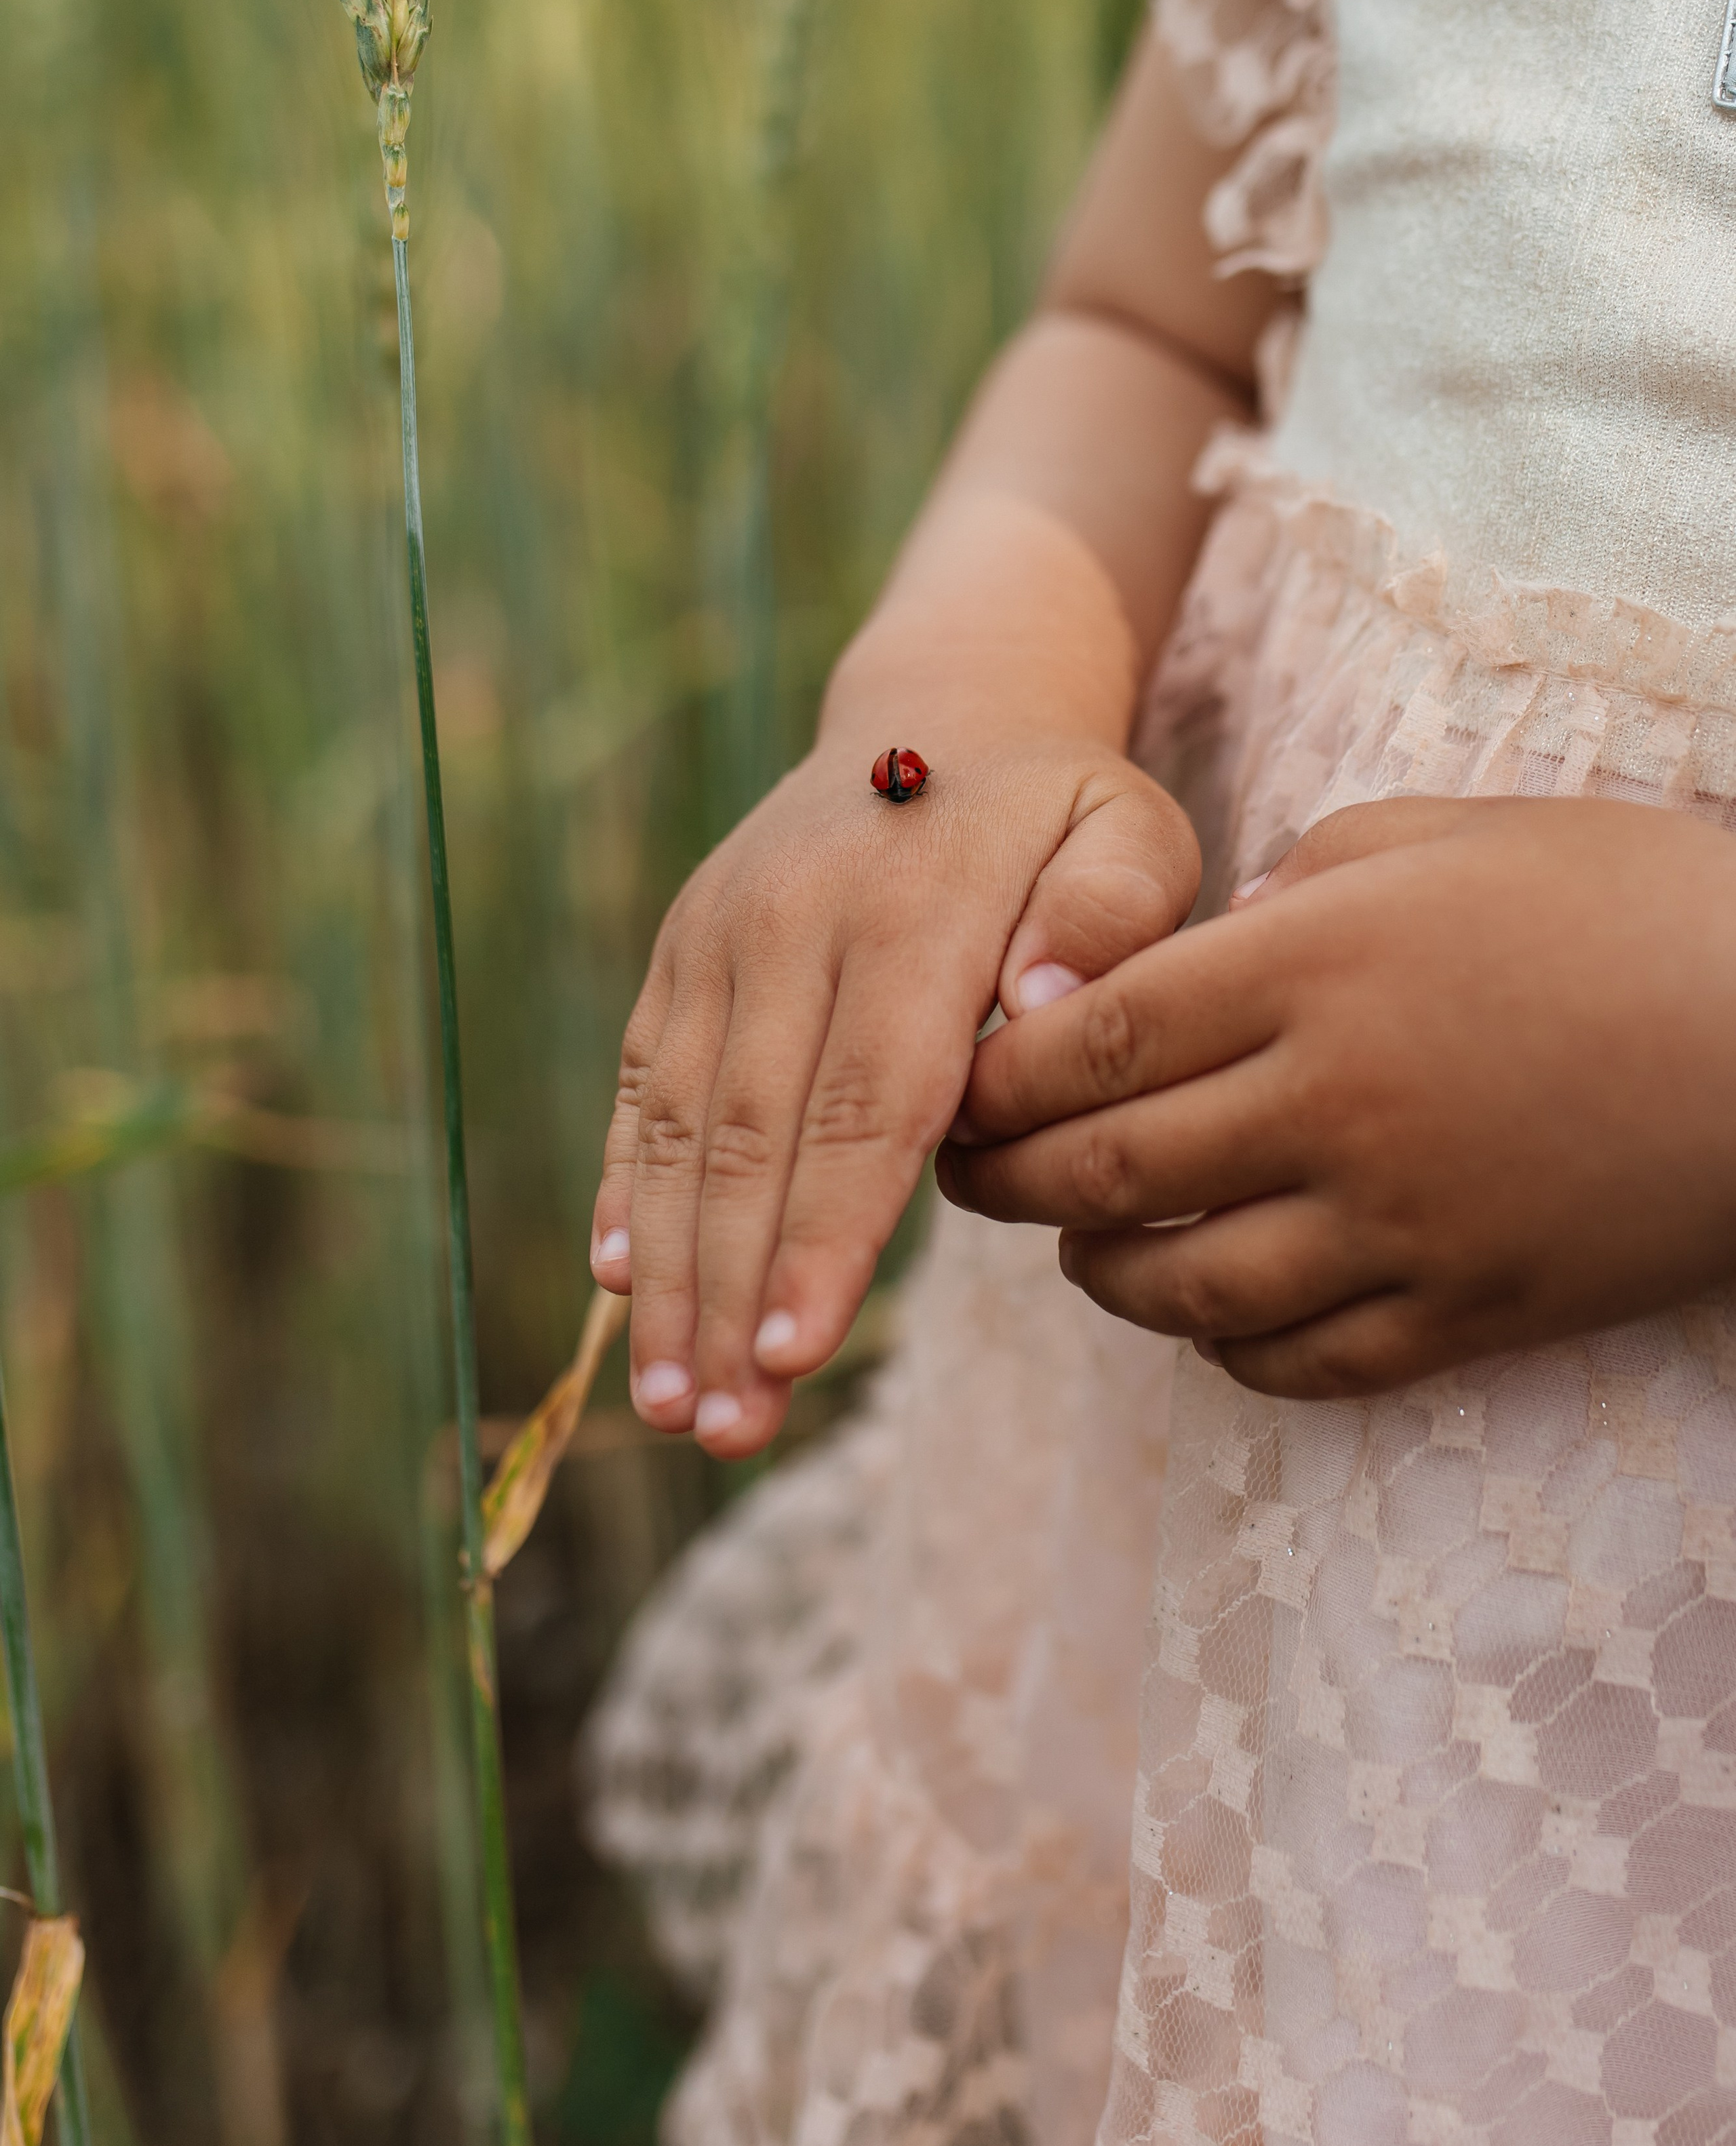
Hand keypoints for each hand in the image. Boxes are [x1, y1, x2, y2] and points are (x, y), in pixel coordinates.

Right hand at [592, 735, 1198, 1454]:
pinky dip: (627, 1188)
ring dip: (671, 1276)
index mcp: (909, 911)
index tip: (794, 1353)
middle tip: (720, 1432)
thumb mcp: (1129, 829)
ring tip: (671, 1407)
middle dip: (731, 1295)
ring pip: (683, 1129)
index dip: (824, 1236)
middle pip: (754, 1139)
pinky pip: (642, 1085)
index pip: (863, 1103)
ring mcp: (721, 939)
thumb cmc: (1058, 810)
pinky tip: (619, 1288)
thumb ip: (1112, 915)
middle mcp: (791, 924)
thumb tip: (1040, 1014)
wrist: (936, 713)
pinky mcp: (682, 956)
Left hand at [939, 797, 1735, 1399]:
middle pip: (1106, 1170)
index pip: (1090, 1039)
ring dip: (1102, 1274)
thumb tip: (1202, 951)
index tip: (959, 1083)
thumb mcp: (1446, 838)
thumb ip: (1295, 887)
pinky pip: (1299, 1361)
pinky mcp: (1468, 1310)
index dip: (996, 1077)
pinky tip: (1207, 1316)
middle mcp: (1334, 1103)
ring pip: (1183, 1287)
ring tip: (1081, 1248)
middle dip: (1004, 1181)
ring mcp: (1400, 1222)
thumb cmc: (1624, 900)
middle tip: (968, 1176)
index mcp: (1313, 966)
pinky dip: (1224, 1349)